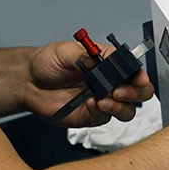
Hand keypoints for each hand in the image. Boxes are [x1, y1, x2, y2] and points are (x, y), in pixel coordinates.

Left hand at [22, 40, 154, 127]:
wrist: (27, 80)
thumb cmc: (48, 62)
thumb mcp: (69, 50)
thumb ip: (90, 55)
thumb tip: (108, 60)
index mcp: (109, 65)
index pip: (134, 71)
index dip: (140, 75)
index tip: (139, 78)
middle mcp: (110, 84)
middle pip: (139, 93)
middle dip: (136, 93)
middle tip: (121, 91)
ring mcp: (102, 101)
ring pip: (127, 110)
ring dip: (121, 106)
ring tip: (106, 100)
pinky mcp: (90, 117)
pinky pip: (105, 119)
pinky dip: (102, 112)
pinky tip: (92, 104)